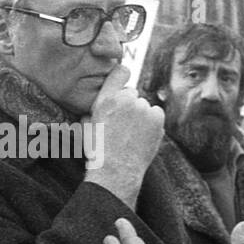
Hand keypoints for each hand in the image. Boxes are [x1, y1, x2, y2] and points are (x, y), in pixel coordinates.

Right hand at [82, 64, 165, 207]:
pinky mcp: (157, 117)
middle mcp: (125, 99)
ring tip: (132, 135)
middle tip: (124, 125)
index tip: (123, 84)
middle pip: (132, 93)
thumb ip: (91, 112)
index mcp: (105, 99)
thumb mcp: (86, 128)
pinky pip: (157, 114)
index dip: (122, 76)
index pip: (120, 72)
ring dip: (141, 116)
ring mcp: (143, 107)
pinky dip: (153, 123)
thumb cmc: (98, 152)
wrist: (116, 171)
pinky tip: (143, 136)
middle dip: (130, 105)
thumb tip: (91, 108)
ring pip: (145, 106)